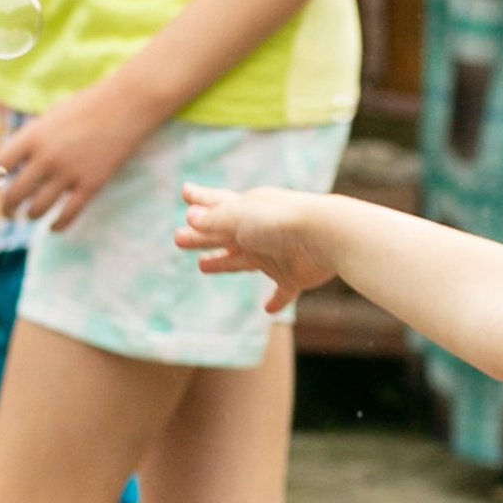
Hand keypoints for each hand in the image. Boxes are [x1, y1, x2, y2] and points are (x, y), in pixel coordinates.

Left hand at [0, 75, 165, 229]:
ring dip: (30, 216)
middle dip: (6, 209)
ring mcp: (68, 173)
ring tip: (31, 216)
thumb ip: (29, 141)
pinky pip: (68, 215)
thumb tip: (10, 166)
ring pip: (38, 209)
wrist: (125, 107)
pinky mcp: (91, 185)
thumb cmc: (85, 108)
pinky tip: (54, 226)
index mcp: (30, 137)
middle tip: (8, 213)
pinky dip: (57, 225)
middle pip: (13, 194)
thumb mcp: (48, 118)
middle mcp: (45, 157)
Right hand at [175, 182, 337, 309]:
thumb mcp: (238, 216)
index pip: (216, 203)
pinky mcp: (293, 276)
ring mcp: (275, 254)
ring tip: (203, 266)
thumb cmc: (279, 221)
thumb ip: (214, 220)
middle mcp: (259, 232)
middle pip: (222, 235)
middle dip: (200, 236)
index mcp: (246, 210)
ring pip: (243, 260)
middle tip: (178, 238)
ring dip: (223, 263)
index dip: (199, 199)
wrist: (324, 236)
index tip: (185, 192)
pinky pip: (283, 291)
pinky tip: (268, 310)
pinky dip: (276, 300)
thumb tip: (191, 216)